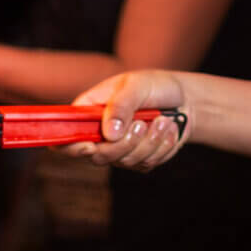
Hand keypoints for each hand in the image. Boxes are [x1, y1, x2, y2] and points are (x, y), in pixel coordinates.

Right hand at [67, 71, 188, 170]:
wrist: (184, 99)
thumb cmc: (154, 86)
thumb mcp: (136, 86)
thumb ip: (121, 106)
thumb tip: (109, 134)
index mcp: (89, 112)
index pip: (67, 134)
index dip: (70, 146)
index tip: (88, 146)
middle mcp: (100, 134)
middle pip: (98, 156)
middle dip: (125, 143)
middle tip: (142, 123)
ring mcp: (119, 150)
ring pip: (125, 161)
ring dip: (149, 141)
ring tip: (162, 120)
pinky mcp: (139, 160)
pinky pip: (145, 164)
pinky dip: (161, 147)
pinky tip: (167, 129)